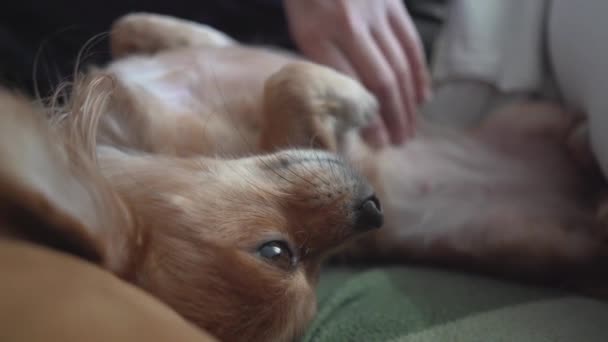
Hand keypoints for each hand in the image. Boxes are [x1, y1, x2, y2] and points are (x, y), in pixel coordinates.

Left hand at [284, 0, 430, 146]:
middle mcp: (348, 24)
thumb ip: (321, 59)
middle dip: (392, 118)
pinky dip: (419, 73)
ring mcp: (374, 12)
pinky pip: (410, 43)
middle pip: (379, 81)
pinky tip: (422, 97)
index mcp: (316, 33)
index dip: (365, 118)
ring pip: (398, 66)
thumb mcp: (300, 27)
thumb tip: (346, 102)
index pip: (347, 86)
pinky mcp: (393, 3)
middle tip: (398, 143)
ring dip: (407, 103)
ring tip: (409, 129)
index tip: (375, 141)